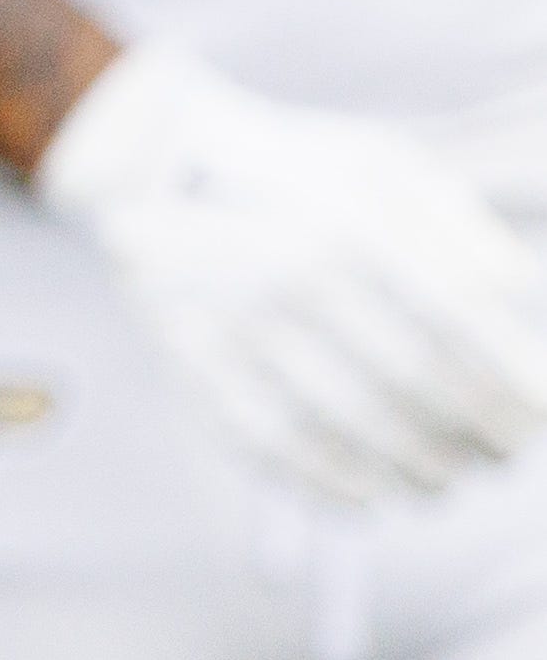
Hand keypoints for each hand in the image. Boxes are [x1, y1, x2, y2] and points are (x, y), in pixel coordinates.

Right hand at [36, 41, 546, 502]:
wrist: (151, 166)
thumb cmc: (297, 173)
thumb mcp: (385, 167)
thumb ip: (462, 230)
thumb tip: (523, 297)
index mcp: (352, 221)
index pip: (463, 327)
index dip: (517, 385)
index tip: (541, 417)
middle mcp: (296, 273)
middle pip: (418, 387)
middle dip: (481, 436)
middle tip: (502, 454)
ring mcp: (239, 323)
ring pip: (355, 430)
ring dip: (421, 471)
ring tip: (447, 477)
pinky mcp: (193, 362)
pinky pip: (276, 447)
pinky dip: (336, 484)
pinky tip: (372, 493)